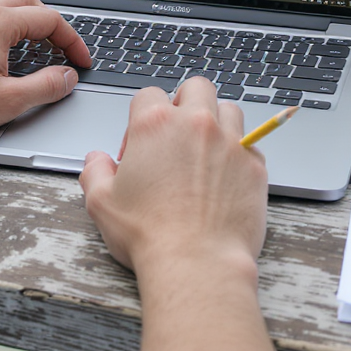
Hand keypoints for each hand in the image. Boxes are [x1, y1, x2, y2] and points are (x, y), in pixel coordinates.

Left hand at [0, 0, 91, 146]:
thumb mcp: (8, 101)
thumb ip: (46, 86)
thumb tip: (66, 78)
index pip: (50, 20)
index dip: (73, 42)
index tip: (80, 62)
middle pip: (27, 3)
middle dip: (51, 25)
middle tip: (60, 50)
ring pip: (1, 9)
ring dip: (24, 27)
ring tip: (33, 55)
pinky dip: (0, 33)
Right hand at [79, 78, 267, 275]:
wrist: (197, 263)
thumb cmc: (151, 235)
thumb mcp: (102, 203)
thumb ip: (95, 172)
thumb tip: (96, 160)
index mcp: (156, 125)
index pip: (148, 94)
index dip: (140, 118)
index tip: (139, 145)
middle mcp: (196, 124)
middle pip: (196, 87)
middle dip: (185, 102)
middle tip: (177, 133)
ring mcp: (230, 142)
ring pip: (229, 109)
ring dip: (217, 121)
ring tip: (204, 151)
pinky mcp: (254, 165)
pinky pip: (250, 144)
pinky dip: (239, 152)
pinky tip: (225, 176)